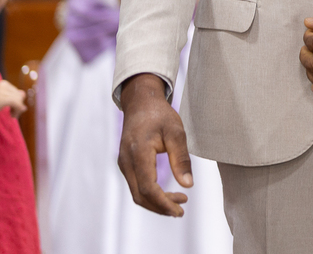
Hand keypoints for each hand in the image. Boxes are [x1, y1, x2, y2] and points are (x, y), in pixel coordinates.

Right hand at [0, 80, 26, 120]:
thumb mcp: (1, 99)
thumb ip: (12, 95)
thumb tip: (23, 93)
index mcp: (3, 83)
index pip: (19, 93)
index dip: (18, 103)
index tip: (12, 110)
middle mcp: (3, 85)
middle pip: (20, 96)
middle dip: (18, 106)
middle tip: (13, 115)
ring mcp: (2, 91)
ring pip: (20, 101)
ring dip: (17, 110)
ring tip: (12, 116)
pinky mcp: (1, 99)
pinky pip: (17, 104)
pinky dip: (17, 111)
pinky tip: (13, 116)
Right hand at [117, 74, 192, 216]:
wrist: (141, 102)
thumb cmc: (160, 115)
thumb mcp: (176, 132)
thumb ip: (181, 159)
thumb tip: (188, 185)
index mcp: (138, 154)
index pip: (148, 188)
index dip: (163, 203)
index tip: (180, 210)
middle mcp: (126, 162)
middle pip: (140, 196)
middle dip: (161, 206)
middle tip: (181, 210)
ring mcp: (124, 164)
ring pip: (137, 193)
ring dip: (156, 201)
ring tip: (179, 201)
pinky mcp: (127, 164)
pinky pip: (136, 185)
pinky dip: (151, 193)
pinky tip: (167, 192)